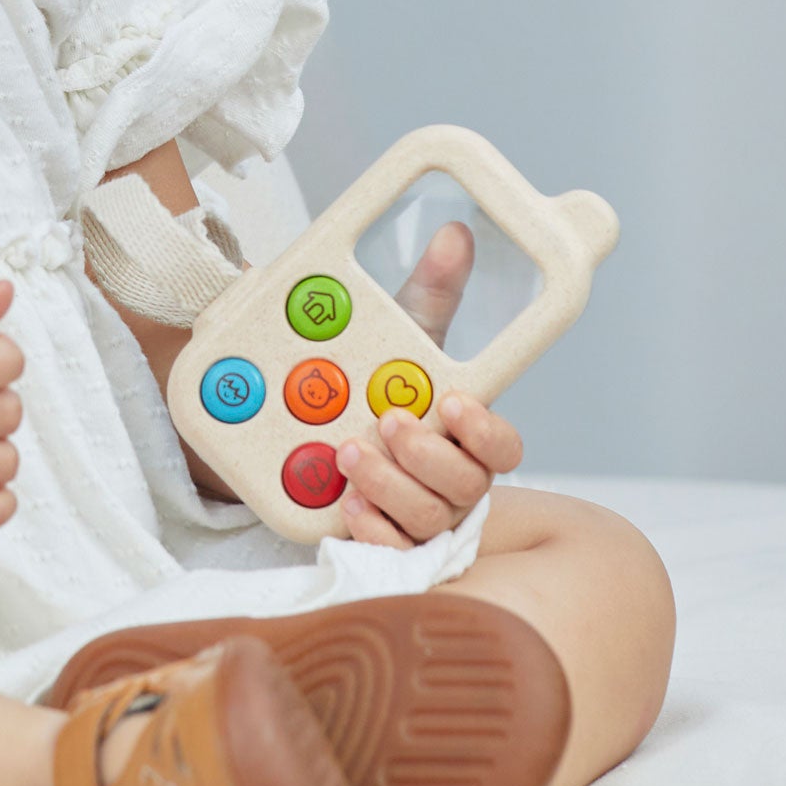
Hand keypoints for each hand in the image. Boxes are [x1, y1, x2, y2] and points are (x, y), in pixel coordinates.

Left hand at [336, 221, 523, 546]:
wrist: (282, 423)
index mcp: (459, 433)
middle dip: (428, 455)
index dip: (485, 431)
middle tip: (388, 420)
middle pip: (466, 487)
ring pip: (426, 519)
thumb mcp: (393, 333)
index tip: (452, 402)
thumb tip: (455, 233)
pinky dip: (371, 530)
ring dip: (390, 485)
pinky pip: (387, 552)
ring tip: (349, 451)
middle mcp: (445, 481)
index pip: (503, 448)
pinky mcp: (375, 542)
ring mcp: (412, 517)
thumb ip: (429, 291)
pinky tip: (347, 504)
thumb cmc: (362, 380)